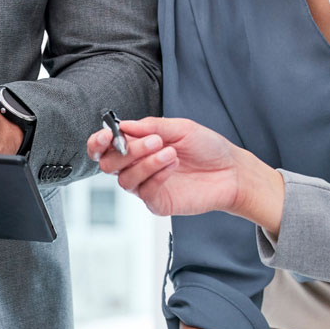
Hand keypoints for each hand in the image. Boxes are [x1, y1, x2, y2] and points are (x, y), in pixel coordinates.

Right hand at [87, 117, 285, 233]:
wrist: (231, 171)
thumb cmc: (207, 148)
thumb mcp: (181, 128)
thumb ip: (151, 126)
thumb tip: (124, 126)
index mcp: (138, 147)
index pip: (105, 148)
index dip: (98, 143)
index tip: (108, 135)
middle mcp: (137, 167)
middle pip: (109, 165)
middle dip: (126, 152)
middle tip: (153, 141)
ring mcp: (146, 186)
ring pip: (125, 179)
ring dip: (146, 163)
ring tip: (171, 152)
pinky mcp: (157, 202)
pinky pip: (144, 191)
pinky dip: (156, 175)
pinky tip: (173, 165)